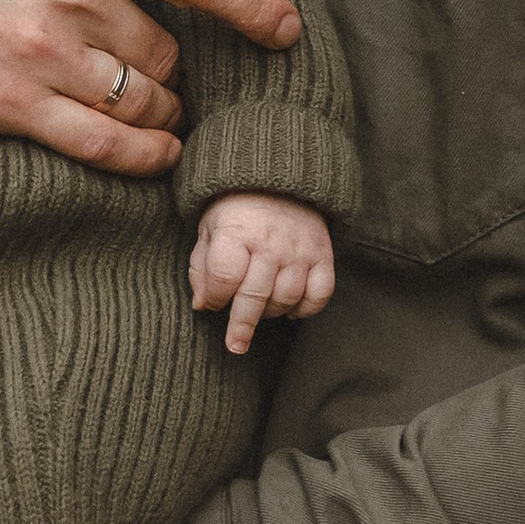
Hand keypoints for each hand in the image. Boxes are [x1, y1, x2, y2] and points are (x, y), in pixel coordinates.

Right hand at [0, 0, 301, 175]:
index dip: (257, 7)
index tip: (286, 30)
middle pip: (171, 53)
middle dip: (175, 67)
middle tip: (159, 70)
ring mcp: (44, 55)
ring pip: (146, 102)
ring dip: (160, 112)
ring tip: (153, 109)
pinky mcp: (12, 106)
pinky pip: (105, 146)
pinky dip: (143, 155)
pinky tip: (156, 153)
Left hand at [189, 193, 335, 353]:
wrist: (278, 177)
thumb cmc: (236, 210)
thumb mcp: (210, 230)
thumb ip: (202, 267)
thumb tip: (202, 306)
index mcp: (236, 233)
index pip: (225, 277)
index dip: (216, 297)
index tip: (213, 303)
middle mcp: (270, 243)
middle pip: (254, 295)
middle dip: (242, 325)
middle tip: (235, 345)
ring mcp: (299, 250)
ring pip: (287, 298)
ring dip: (271, 313)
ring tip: (259, 311)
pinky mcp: (322, 254)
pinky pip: (320, 293)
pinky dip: (306, 308)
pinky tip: (291, 309)